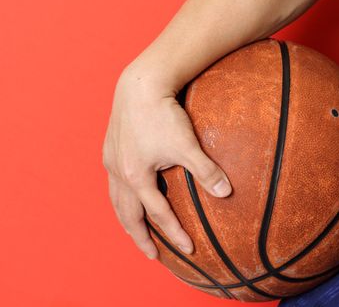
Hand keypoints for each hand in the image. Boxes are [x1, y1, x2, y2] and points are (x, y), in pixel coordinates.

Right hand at [102, 65, 231, 258]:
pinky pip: (112, 182)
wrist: (139, 85)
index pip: (158, 214)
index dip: (174, 233)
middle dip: (140, 237)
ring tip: (134, 231)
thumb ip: (206, 171)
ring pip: (116, 199)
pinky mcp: (110, 148)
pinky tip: (126, 194)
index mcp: (136, 177)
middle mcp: (119, 173)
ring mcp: (111, 160)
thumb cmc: (162, 115)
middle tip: (151, 255)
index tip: (188, 249)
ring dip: (126, 219)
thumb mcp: (187, 145)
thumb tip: (227, 193)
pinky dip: (120, 197)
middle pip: (128, 215)